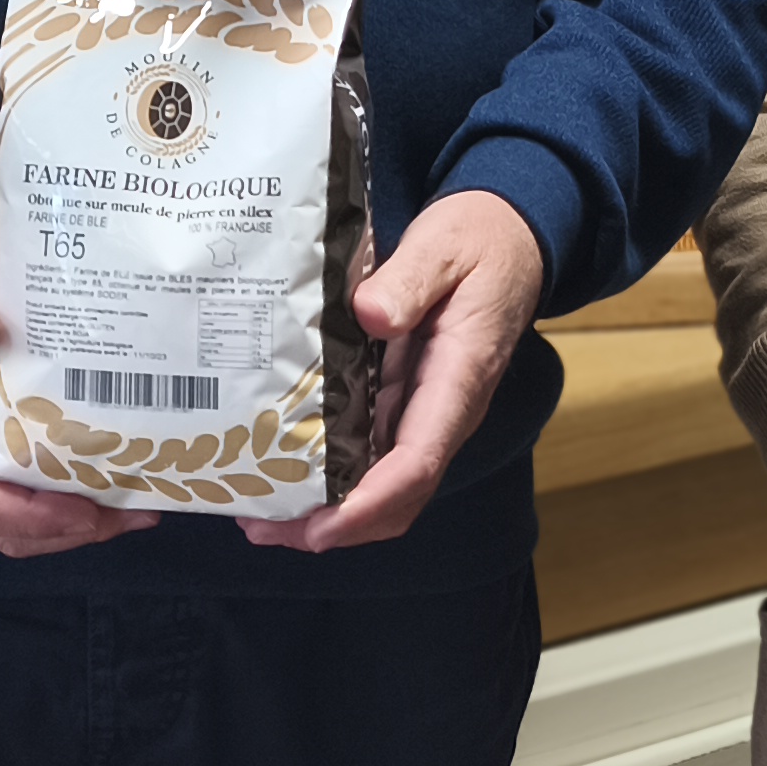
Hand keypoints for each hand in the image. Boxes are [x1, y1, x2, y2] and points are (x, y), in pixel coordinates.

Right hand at [0, 229, 157, 557]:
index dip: (27, 515)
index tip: (84, 508)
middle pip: (0, 524)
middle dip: (67, 529)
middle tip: (134, 508)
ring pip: (14, 512)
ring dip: (72, 517)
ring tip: (135, 500)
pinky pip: (20, 480)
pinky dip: (64, 487)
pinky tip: (108, 465)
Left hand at [248, 190, 547, 552]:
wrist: (509, 236)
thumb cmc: (478, 240)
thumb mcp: (445, 247)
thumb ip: (410, 281)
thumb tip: (369, 315)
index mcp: (458, 380)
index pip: (417, 463)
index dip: (367, 505)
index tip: (318, 529)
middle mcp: (442, 411)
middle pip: (395, 496)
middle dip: (333, 525)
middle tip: (261, 526)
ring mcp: (422, 410)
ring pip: (380, 485)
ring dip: (326, 509)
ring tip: (257, 511)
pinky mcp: (404, 400)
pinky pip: (370, 454)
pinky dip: (330, 476)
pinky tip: (282, 468)